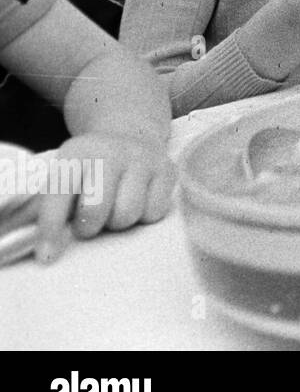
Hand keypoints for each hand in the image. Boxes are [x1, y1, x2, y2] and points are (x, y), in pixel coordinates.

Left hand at [33, 133, 174, 261]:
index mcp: (77, 152)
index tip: (47, 255)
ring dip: (118, 222)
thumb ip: (48, 206)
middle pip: (95, 209)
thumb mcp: (65, 175)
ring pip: (127, 214)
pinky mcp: (167, 170)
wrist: (130, 135)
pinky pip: (154, 213)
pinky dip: (144, 216)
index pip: (58, 193)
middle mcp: (110, 152)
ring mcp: (142, 159)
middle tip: (87, 225)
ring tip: (114, 211)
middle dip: (88, 227)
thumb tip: (41, 242)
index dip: (50, 227)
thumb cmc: (91, 168)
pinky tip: (138, 202)